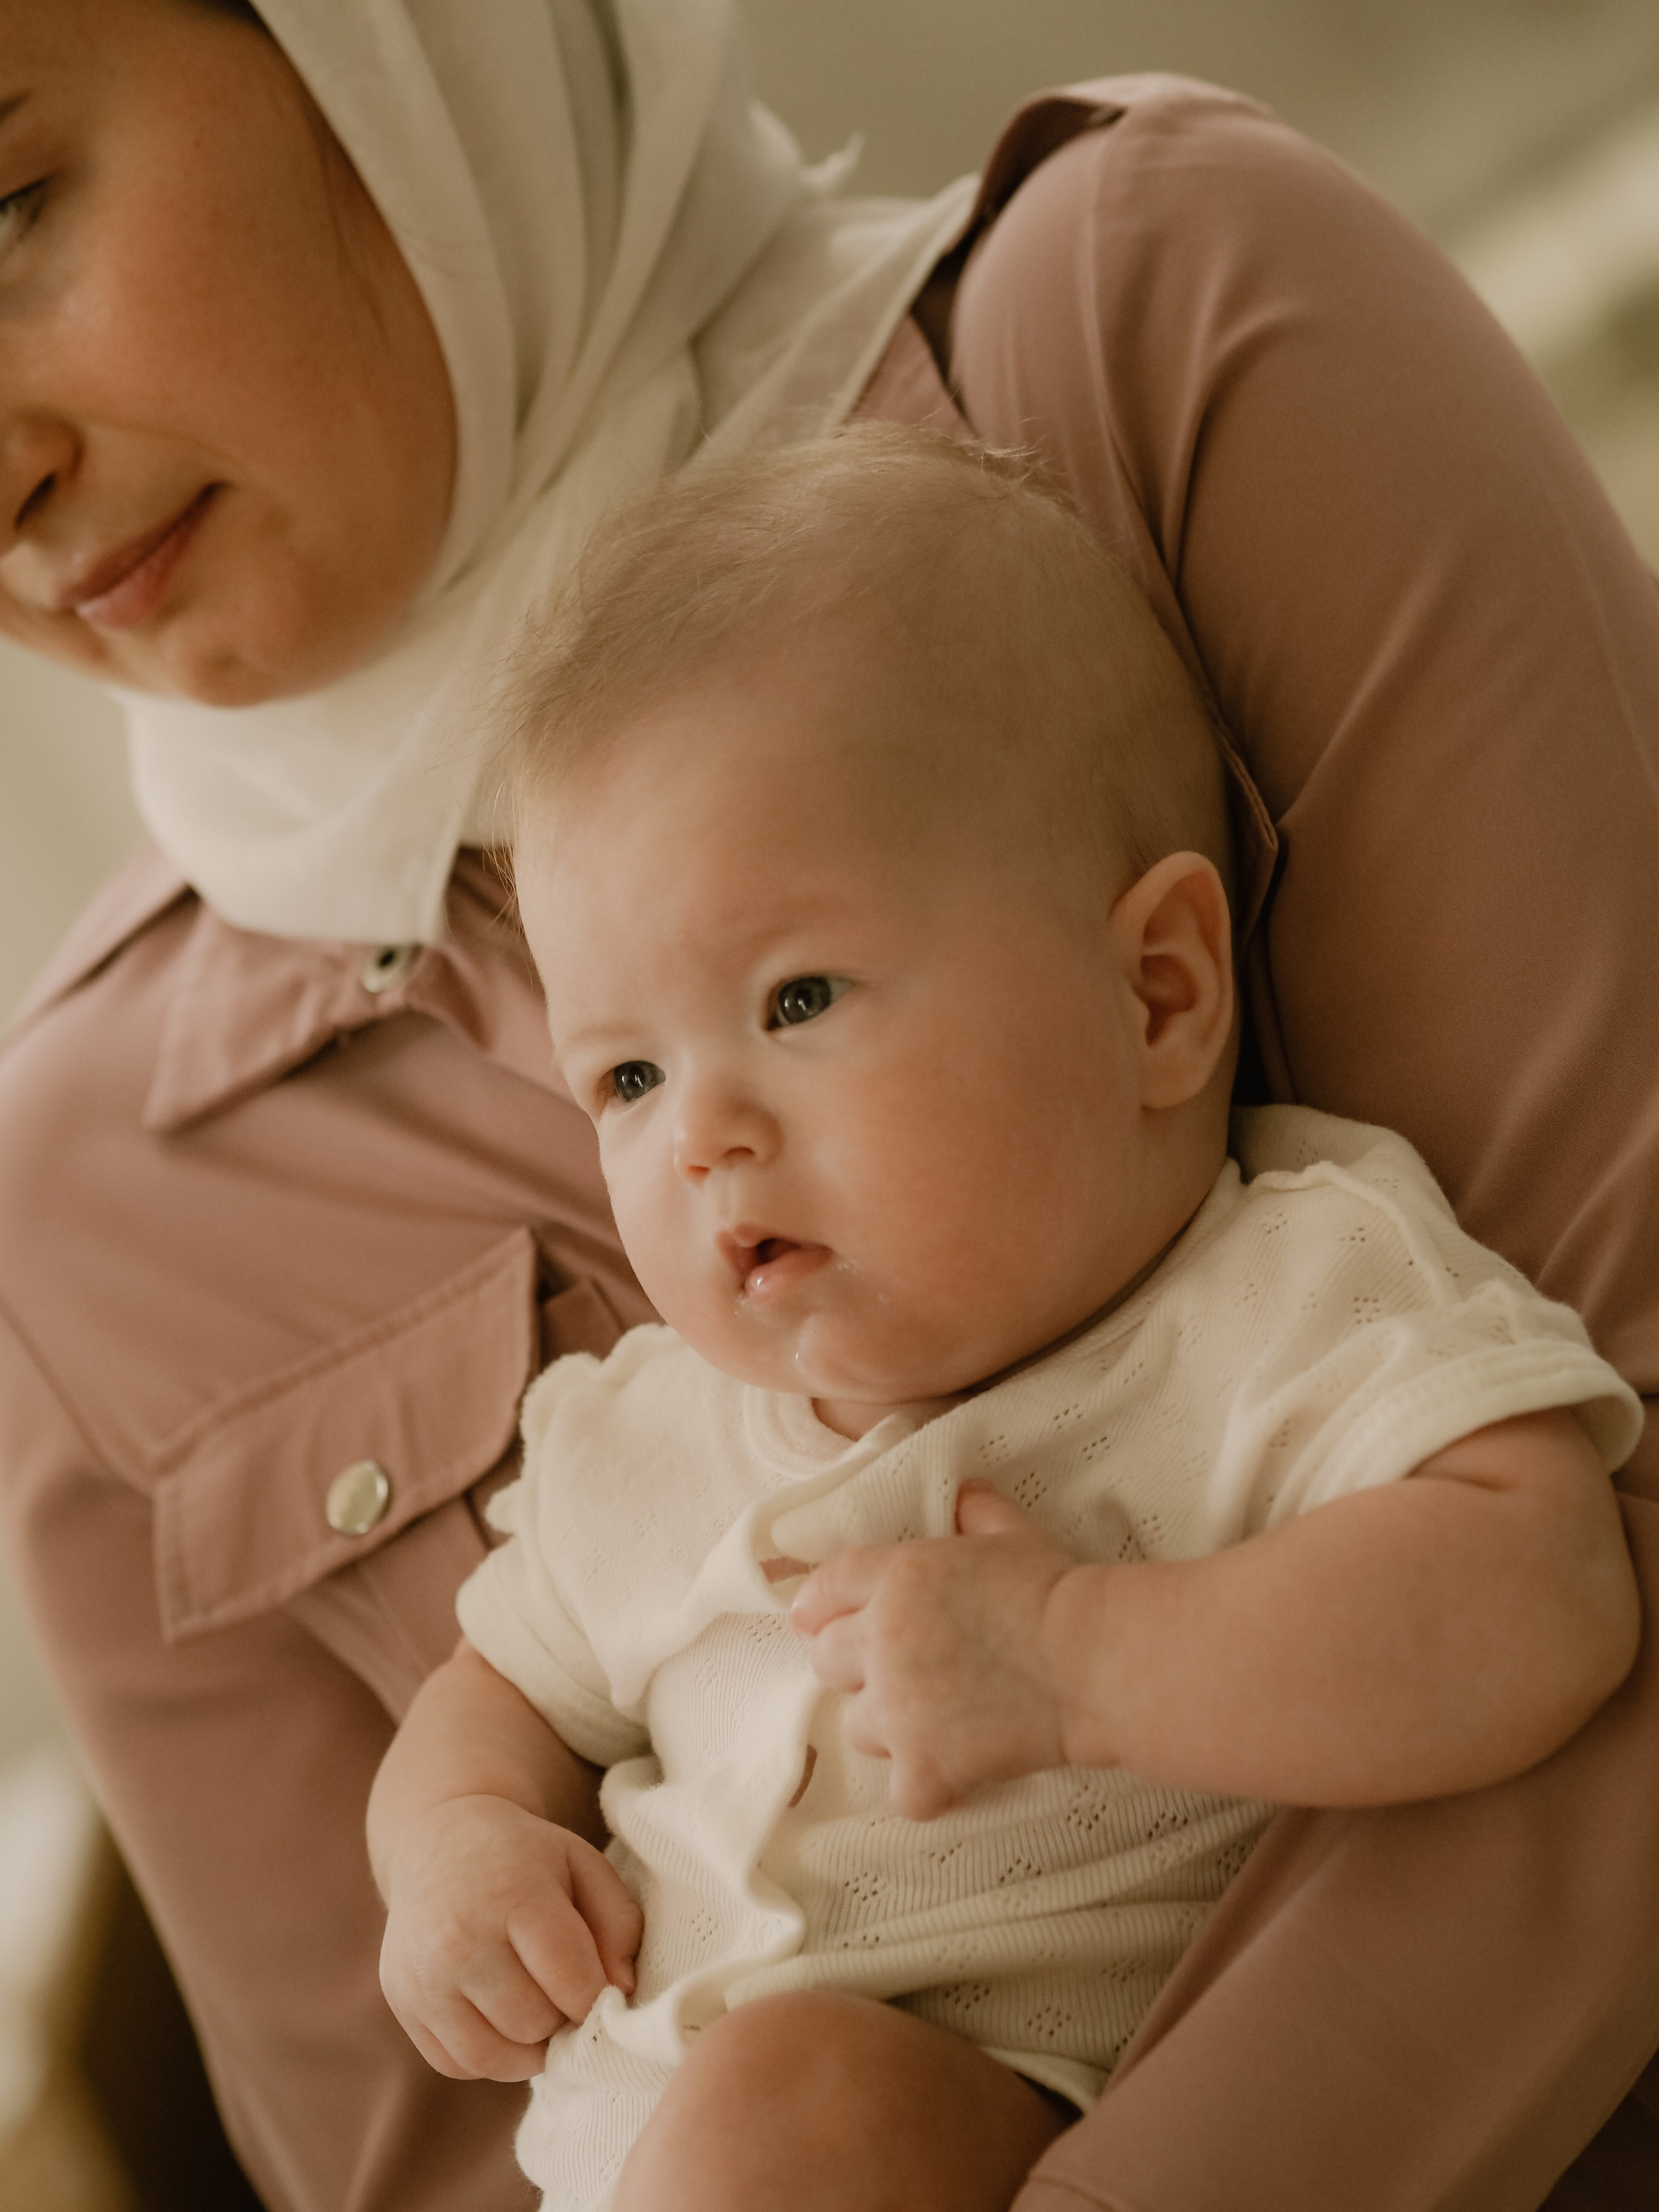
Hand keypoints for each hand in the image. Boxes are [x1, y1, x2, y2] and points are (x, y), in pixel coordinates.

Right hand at [379, 1793, 642, 2080]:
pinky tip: (499, 2015)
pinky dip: (489, 2054)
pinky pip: (457, 2063)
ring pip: (494, 2057)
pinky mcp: (401, 2001)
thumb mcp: (583, 1864)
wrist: (439, 1840)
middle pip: (533, 2023)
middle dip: (561, 2017)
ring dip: (528, 2047)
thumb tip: (620, 1990)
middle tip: (563, 1991)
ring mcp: (423, 1974)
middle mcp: (459, 1938)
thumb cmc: (524, 1857)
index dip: (596, 1996)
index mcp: (513, 1894)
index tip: (602, 1988)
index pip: (569, 1977)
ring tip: (538, 2008)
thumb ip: (618, 1923)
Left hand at [791, 1483, 1080, 1818]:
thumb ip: (978, 1512)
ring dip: (887, 1725)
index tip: (817, 1620)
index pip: (826, 1588)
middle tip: (899, 1670)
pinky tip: (957, 1772)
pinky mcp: (924, 1769)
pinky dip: (925, 1786)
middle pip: (827, 1661)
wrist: (1092, 1662)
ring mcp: (898, 1711)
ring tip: (933, 1720)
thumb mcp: (1015, 1536)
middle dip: (856, 1665)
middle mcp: (883, 1642)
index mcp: (899, 1578)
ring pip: (856, 1726)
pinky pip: (899, 1790)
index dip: (820, 1606)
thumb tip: (964, 1493)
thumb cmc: (1058, 1591)